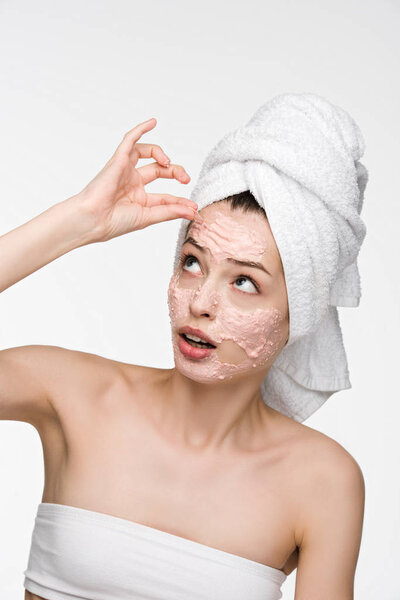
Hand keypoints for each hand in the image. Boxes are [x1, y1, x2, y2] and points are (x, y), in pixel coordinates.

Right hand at [75, 118, 200, 242]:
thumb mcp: (149, 216)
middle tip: (186, 179)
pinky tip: (153, 122)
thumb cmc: (114, 222)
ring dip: (161, 154)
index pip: (166, 195)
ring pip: (146, 153)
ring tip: (169, 164)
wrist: (93, 220)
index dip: (181, 200)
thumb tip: (193, 212)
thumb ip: (171, 211)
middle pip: (160, 170)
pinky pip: (129, 140)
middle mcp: (133, 182)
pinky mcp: (118, 161)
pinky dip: (140, 129)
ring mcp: (125, 170)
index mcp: (139, 198)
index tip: (194, 207)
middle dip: (175, 172)